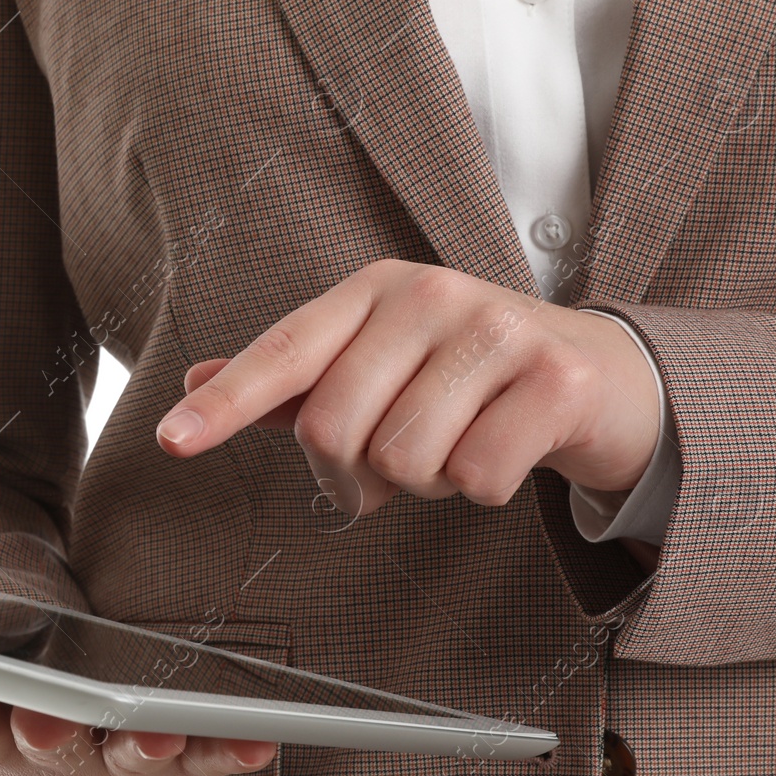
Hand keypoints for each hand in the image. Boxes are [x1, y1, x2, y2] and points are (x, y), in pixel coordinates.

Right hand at [0, 635, 276, 775]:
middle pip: (33, 742)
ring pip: (121, 759)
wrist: (30, 775)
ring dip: (145, 749)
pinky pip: (194, 760)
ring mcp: (99, 760)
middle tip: (41, 715)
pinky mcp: (155, 756)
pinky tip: (256, 743)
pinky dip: (224, 754)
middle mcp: (34, 753)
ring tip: (168, 734)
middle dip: (37, 729)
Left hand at [154, 259, 659, 520]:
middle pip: (334, 428)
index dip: (226, 401)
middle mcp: (430, 295)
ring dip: (425, 482)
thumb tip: (198, 377)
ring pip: (404, 461)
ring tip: (459, 443)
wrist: (602, 374)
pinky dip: (483, 487)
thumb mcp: (382, 362)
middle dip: (353, 476)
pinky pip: (476, 478)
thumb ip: (297, 378)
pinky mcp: (554, 379)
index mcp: (375, 289)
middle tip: (392, 468)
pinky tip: (506, 449)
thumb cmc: (469, 375)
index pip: (285, 350)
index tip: (172, 441)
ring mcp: (496, 331)